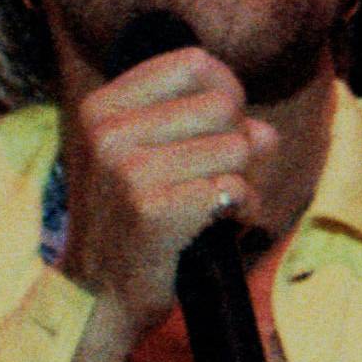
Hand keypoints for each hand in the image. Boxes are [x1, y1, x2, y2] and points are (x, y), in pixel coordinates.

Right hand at [59, 46, 277, 340]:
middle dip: (237, 141)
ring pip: (238, 149)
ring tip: (212, 206)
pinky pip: (236, 190)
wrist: (97, 297)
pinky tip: (217, 228)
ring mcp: (127, 172)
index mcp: (103, 108)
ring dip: (241, 181)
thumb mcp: (149, 159)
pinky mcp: (154, 212)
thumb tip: (265, 133)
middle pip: (224, 105)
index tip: (220, 128)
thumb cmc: (130, 222)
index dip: (226, 94)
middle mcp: (109, 133)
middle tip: (215, 177)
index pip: (195, 64)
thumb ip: (208, 130)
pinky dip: (242, 211)